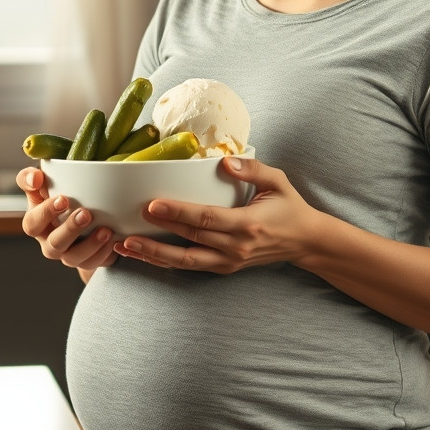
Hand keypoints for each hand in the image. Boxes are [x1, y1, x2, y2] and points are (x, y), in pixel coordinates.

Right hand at [17, 167, 117, 271]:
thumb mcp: (43, 185)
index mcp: (37, 224)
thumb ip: (30, 177)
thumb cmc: (60, 196)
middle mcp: (49, 243)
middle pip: (54, 244)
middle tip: (85, 213)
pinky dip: (103, 253)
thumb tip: (34, 178)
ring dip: (90, 245)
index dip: (45, 213)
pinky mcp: (85, 262)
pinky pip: (92, 264)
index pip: (32, 223)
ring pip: (74, 258)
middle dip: (70, 230)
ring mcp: (67, 255)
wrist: (85, 215)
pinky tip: (113, 240)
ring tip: (105, 230)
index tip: (63, 199)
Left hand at [114, 156, 321, 273]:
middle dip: (157, 233)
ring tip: (124, 246)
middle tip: (128, 222)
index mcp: (248, 224)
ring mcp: (229, 262)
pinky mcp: (224, 268)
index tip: (153, 205)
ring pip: (185, 261)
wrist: (305, 242)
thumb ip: (253, 169)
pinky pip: (190, 266)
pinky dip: (165, 262)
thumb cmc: (289, 207)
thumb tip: (224, 161)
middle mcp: (236, 247)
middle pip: (190, 240)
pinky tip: (143, 255)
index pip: (207, 218)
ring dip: (153, 255)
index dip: (179, 213)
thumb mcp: (279, 181)